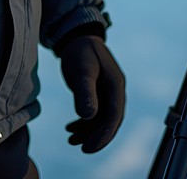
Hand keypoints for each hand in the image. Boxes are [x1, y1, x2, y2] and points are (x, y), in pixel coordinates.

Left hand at [59, 35, 125, 152]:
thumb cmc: (81, 51)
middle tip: (82, 148)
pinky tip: (70, 128)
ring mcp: (108, 92)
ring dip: (88, 131)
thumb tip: (88, 116)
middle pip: (110, 121)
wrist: (78, 38)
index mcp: (116, 85)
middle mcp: (115, 91)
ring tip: (70, 139)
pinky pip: (95, 113)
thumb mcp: (82, 70)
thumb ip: (85, 92)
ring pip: (102, 119)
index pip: (113, 116)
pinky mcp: (99, 93)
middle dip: (97, 137)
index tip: (89, 147)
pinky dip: (84, 123)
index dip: (103, 134)